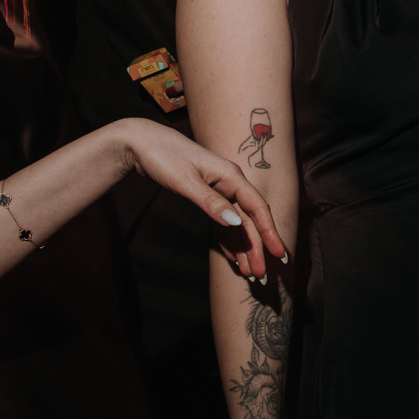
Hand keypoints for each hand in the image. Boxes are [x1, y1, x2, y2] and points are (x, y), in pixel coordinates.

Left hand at [111, 119, 287, 279]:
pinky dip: (228, 241)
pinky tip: (234, 257)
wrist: (140, 143)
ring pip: (237, 225)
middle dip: (257, 248)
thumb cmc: (163, 156)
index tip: (279, 254)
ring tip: (250, 273)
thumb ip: (211, 202)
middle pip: (249, 220)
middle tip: (261, 275)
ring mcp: (218, 191)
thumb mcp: (185, 180)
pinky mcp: (206, 197)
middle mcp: (230, 184)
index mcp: (231, 176)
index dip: (270, 232)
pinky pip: (222, 223)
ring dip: (244, 249)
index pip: (257, 208)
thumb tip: (235, 222)